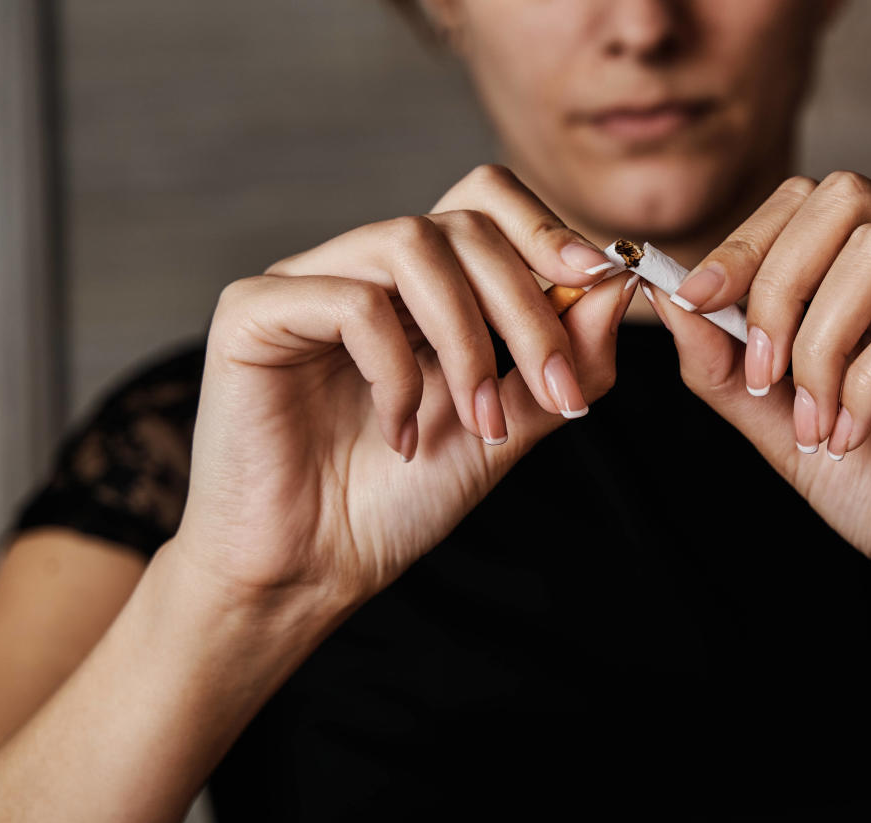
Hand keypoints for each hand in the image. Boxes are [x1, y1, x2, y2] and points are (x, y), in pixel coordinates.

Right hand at [175, 164, 637, 608]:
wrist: (314, 571)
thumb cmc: (400, 501)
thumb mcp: (508, 427)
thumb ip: (562, 362)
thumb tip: (617, 288)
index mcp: (421, 288)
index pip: (485, 204)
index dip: (546, 231)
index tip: (600, 280)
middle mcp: (364, 270)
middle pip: (461, 224)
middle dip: (526, 306)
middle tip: (554, 389)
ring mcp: (305, 283)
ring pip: (410, 244)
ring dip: (467, 337)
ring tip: (478, 421)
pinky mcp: (253, 313)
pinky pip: (349, 302)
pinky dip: (396, 371)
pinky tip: (401, 435)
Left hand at [647, 172, 870, 663]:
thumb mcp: (778, 426)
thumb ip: (726, 364)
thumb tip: (670, 298)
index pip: (810, 201)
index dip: (744, 243)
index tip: (697, 304)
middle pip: (847, 197)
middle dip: (778, 285)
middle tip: (766, 377)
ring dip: (822, 345)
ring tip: (815, 425)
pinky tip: (856, 436)